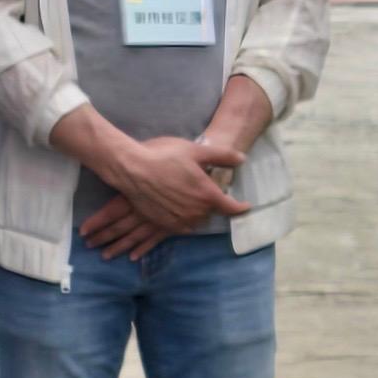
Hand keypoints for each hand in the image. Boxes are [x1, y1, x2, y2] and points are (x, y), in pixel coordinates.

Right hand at [110, 131, 250, 227]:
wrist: (131, 168)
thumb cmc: (164, 156)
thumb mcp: (196, 150)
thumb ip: (222, 156)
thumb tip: (242, 159)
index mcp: (207, 195)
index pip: (230, 207)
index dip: (241, 208)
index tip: (246, 206)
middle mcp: (196, 212)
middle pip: (212, 212)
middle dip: (214, 204)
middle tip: (207, 190)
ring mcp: (179, 220)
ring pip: (197, 220)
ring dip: (199, 212)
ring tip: (193, 199)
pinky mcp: (164, 224)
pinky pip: (182, 226)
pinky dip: (185, 219)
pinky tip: (180, 208)